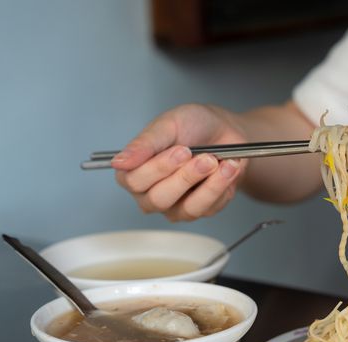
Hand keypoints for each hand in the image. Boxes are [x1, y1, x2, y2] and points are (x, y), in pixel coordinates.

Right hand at [112, 104, 246, 221]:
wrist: (225, 130)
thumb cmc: (193, 126)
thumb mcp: (168, 125)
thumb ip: (145, 144)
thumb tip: (119, 162)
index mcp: (135, 172)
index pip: (133, 181)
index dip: (158, 168)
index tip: (181, 150)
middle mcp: (151, 194)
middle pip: (158, 199)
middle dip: (185, 177)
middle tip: (203, 157)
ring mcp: (176, 206)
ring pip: (186, 209)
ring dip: (206, 184)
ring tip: (216, 162)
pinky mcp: (202, 210)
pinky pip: (209, 207)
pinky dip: (221, 186)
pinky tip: (229, 168)